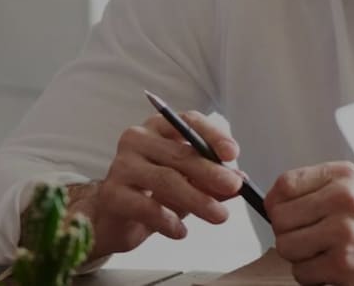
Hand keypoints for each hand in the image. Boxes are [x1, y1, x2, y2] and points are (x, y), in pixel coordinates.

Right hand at [68, 111, 246, 260]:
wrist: (113, 219)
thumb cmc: (153, 194)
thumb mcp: (188, 184)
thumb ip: (212, 181)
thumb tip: (240, 180)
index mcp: (158, 129)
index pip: (187, 121)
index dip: (212, 135)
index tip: (232, 154)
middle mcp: (137, 140)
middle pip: (179, 153)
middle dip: (211, 172)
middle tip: (235, 188)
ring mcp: (122, 166)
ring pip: (166, 179)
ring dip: (197, 199)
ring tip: (219, 216)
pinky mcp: (112, 194)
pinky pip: (146, 206)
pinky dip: (168, 221)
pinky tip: (181, 232)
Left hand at [265, 161, 353, 285]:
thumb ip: (322, 189)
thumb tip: (278, 199)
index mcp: (344, 177)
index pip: (285, 184)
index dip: (275, 203)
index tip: (279, 213)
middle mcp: (343, 200)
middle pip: (280, 218)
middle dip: (288, 233)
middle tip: (306, 239)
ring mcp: (342, 232)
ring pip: (286, 246)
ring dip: (299, 257)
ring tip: (321, 254)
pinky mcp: (342, 263)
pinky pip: (302, 272)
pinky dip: (312, 277)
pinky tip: (331, 269)